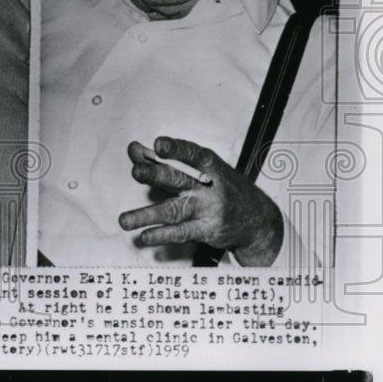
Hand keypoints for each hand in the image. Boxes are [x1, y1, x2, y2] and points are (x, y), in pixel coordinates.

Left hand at [119, 136, 283, 265]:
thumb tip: (134, 149)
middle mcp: (209, 188)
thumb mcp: (203, 169)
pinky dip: (162, 235)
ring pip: (173, 211)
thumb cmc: (223, 188)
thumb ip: (165, 159)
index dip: (176, 149)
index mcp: (210, 167)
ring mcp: (208, 210)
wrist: (258, 220)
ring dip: (147, 215)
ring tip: (124, 220)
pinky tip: (145, 236)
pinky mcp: (207, 231)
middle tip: (136, 171)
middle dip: (156, 174)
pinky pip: (181, 233)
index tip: (158, 145)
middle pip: (179, 179)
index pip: (193, 155)